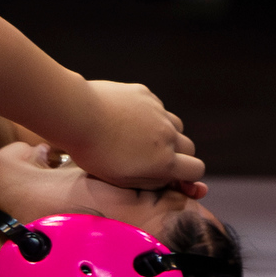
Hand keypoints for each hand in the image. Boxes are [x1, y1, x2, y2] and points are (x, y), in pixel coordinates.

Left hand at [66, 80, 205, 192]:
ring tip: (142, 139)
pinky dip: (151, 116)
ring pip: (175, 125)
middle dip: (179, 154)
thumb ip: (153, 181)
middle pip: (189, 146)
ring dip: (167, 134)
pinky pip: (157, 108)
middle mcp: (168, 135)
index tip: (176, 176)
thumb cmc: (96, 154)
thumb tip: (171, 179)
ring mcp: (158, 112)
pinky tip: (129, 119)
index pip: (196, 170)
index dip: (189, 175)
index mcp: (165, 161)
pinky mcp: (146, 95)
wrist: (79, 115)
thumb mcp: (123, 180)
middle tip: (156, 158)